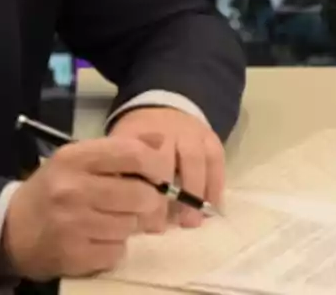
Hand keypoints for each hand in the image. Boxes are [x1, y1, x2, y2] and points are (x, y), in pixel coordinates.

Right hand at [1, 136, 161, 281]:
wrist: (13, 228)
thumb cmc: (53, 188)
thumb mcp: (79, 158)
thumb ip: (119, 148)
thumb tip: (160, 138)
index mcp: (75, 158)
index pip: (132, 154)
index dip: (156, 165)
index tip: (160, 174)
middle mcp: (73, 189)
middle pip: (140, 195)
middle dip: (149, 201)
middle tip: (142, 202)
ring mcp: (73, 224)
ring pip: (131, 226)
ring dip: (130, 225)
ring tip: (112, 219)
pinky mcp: (75, 255)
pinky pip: (117, 252)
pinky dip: (115, 247)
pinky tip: (99, 239)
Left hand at [108, 107, 224, 230]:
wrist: (161, 110)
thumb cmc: (137, 141)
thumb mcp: (120, 151)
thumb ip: (121, 176)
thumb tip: (125, 214)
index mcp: (135, 133)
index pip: (135, 160)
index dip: (138, 188)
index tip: (138, 217)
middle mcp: (164, 130)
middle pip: (165, 161)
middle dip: (164, 196)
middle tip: (163, 226)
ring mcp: (189, 132)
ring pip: (194, 160)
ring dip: (194, 193)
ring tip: (191, 222)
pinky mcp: (210, 137)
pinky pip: (215, 160)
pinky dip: (215, 185)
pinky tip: (211, 208)